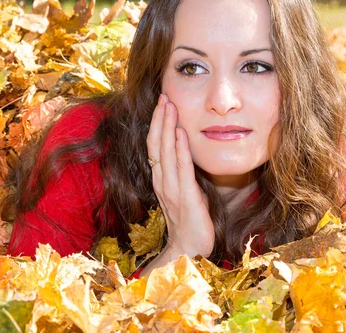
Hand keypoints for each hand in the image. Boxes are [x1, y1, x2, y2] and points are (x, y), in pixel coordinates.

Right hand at [145, 93, 214, 257]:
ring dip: (168, 127)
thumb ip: (182, 172)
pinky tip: (182, 133)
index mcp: (161, 179)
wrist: (189, 248)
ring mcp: (172, 189)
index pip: (155, 146)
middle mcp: (162, 181)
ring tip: (170, 106)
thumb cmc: (190, 220)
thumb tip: (188, 152)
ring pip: (166, 152)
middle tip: (164, 96)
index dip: (157, 124)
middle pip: (156, 144)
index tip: (162, 103)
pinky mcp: (185, 197)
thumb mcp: (184, 191)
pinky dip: (181, 149)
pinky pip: (181, 169)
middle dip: (160, 119)